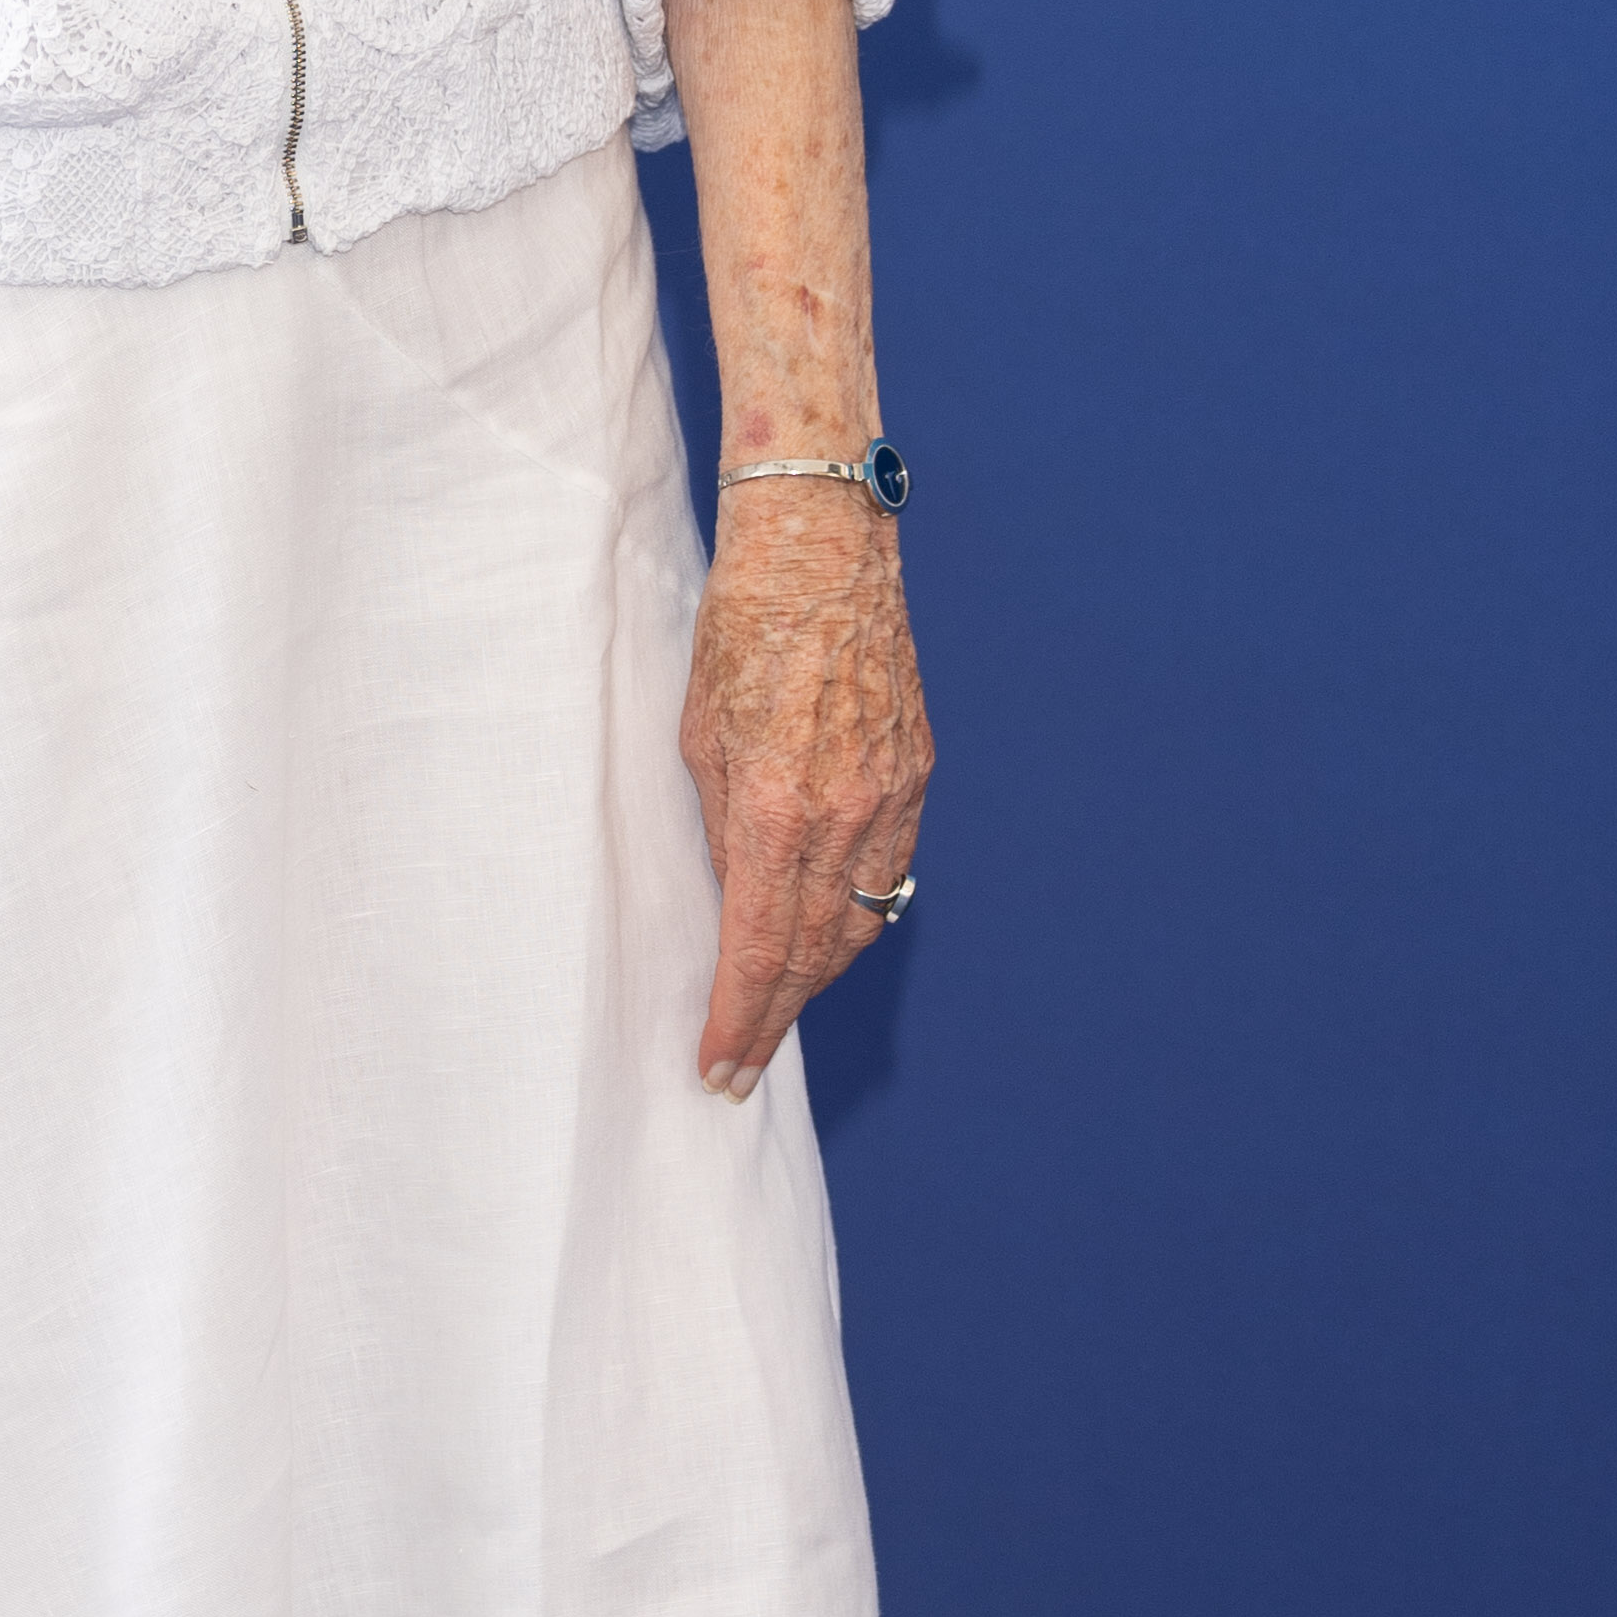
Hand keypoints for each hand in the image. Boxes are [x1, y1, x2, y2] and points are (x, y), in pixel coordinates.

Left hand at [678, 486, 932, 1096]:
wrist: (820, 549)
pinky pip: (891, 868)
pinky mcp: (918, 770)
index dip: (738, 1021)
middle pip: (813, 955)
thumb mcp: (698, 740)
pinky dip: (859, 913)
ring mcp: (892, 795)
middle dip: (774, 1018)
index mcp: (774, 809)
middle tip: (741, 1062)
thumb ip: (721, 828)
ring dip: (817, 975)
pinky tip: (828, 933)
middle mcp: (843, 814)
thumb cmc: (738, 630)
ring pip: (861, 920)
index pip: (758, 951)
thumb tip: (733, 899)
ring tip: (776, 1008)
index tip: (718, 1068)